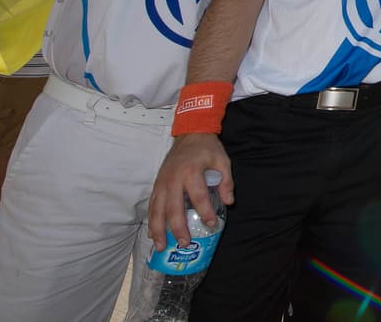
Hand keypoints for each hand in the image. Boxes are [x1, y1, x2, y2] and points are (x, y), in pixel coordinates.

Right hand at [147, 133, 231, 249]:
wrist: (189, 134)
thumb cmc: (206, 149)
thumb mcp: (222, 161)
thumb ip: (226, 181)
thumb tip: (228, 202)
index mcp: (191, 171)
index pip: (199, 196)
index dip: (205, 212)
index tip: (211, 225)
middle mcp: (173, 179)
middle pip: (173, 208)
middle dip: (178, 228)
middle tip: (184, 243)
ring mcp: (162, 182)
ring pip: (157, 210)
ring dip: (158, 229)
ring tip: (161, 246)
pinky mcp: (156, 184)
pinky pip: (152, 205)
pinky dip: (151, 220)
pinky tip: (152, 233)